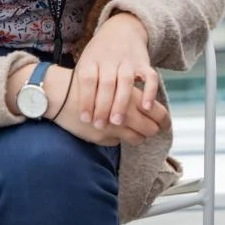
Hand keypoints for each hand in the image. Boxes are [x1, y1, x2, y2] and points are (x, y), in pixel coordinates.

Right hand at [31, 66, 163, 145]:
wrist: (60, 92)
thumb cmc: (89, 83)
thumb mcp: (114, 83)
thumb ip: (131, 97)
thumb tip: (150, 109)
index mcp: (132, 96)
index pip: (160, 113)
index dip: (164, 121)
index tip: (164, 124)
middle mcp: (126, 112)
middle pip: (151, 129)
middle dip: (153, 130)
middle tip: (151, 128)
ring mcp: (114, 127)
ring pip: (137, 139)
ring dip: (138, 136)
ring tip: (132, 130)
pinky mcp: (101, 136)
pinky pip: (118, 142)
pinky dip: (119, 137)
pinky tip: (112, 129)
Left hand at [69, 13, 159, 133]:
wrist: (122, 29)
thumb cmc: (100, 54)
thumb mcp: (86, 61)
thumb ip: (83, 83)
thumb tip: (79, 113)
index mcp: (92, 59)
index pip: (88, 79)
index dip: (86, 99)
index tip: (85, 118)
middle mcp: (110, 59)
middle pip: (107, 83)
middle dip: (103, 106)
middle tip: (100, 125)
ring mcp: (128, 61)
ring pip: (126, 81)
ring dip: (121, 102)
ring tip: (117, 122)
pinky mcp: (144, 63)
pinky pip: (150, 77)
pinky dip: (149, 91)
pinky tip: (145, 107)